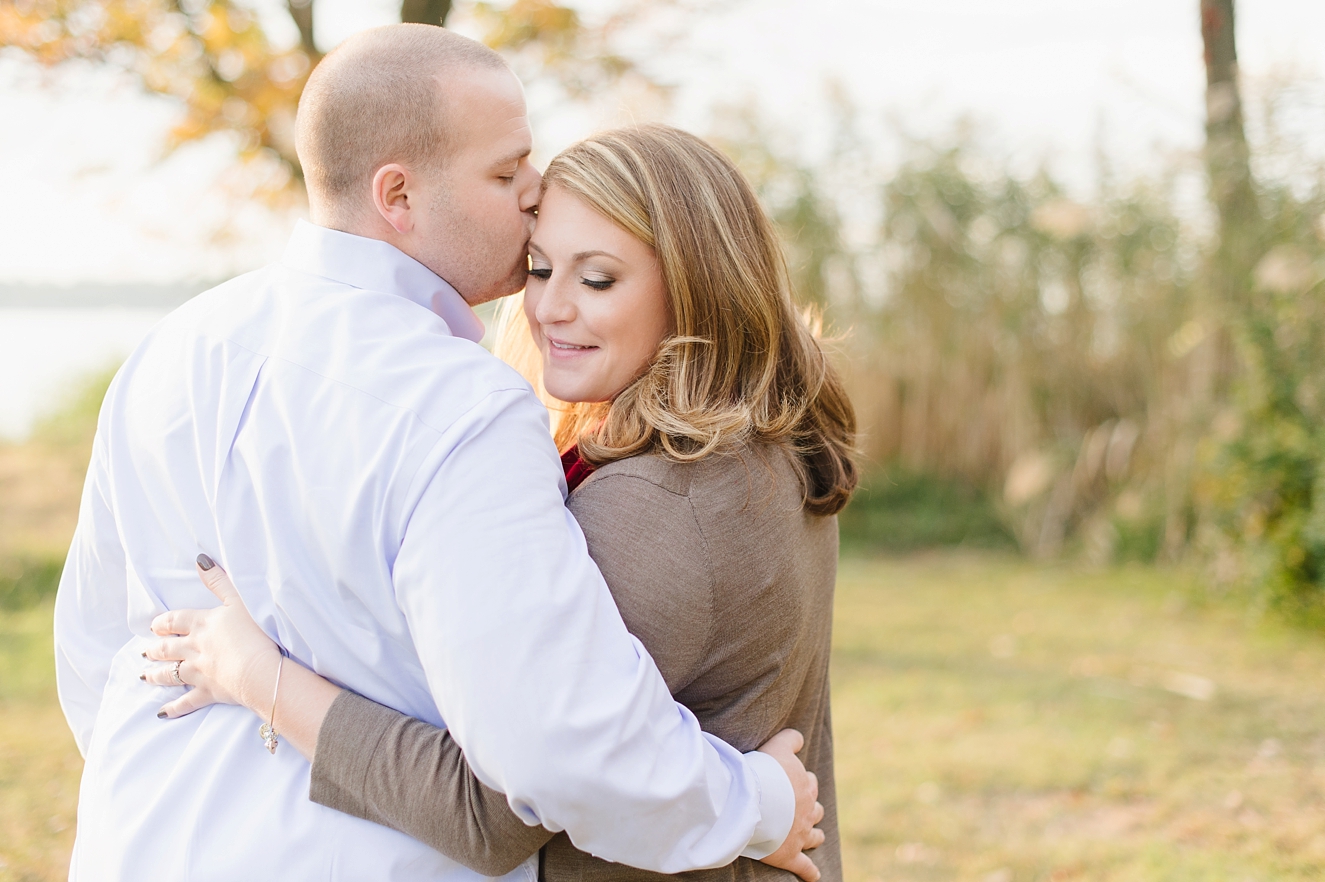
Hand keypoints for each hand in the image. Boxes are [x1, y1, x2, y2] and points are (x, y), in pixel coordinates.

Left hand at [142, 555, 282, 718]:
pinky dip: (174, 707)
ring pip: (172, 673)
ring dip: (157, 673)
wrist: (259, 670)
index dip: (164, 622)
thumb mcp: (239, 600)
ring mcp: (200, 672)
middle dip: (156, 648)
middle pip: (169, 648)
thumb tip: (200, 559)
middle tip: (145, 651)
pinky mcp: (209, 692)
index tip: (154, 625)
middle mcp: (195, 648)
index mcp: (203, 624)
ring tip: (145, 675)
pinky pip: (186, 702)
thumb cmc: (254, 632)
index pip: (176, 620)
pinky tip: (161, 712)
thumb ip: (219, 581)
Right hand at [755, 729, 825, 881]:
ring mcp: (800, 834)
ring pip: (815, 837)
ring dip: (814, 836)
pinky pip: (804, 867)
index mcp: (805, 786)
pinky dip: (810, 872)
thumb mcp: (778, 746)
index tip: (792, 783)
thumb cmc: (763, 773)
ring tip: (814, 838)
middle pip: (816, 810)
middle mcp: (807, 811)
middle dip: (811, 809)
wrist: (753, 801)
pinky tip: (814, 877)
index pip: (808, 782)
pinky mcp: (790, 855)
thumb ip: (791, 738)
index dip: (801, 782)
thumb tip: (799, 737)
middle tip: (802, 809)